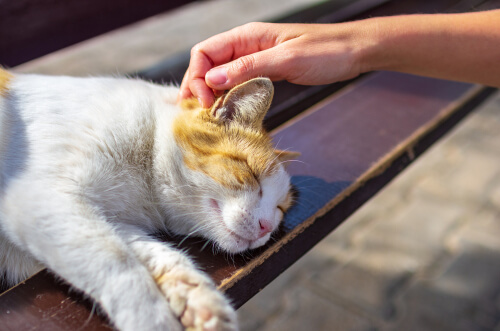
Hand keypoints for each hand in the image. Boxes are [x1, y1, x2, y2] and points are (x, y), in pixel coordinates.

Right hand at [178, 22, 369, 106]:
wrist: (354, 51)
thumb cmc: (326, 51)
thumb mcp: (286, 59)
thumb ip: (248, 68)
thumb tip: (212, 79)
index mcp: (247, 36)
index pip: (205, 52)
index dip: (197, 76)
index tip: (205, 101)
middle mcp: (246, 46)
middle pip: (208, 64)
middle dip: (198, 86)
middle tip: (200, 113)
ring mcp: (255, 59)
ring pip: (221, 75)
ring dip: (211, 93)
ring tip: (208, 115)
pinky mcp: (265, 71)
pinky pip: (238, 82)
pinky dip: (228, 96)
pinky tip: (227, 109)